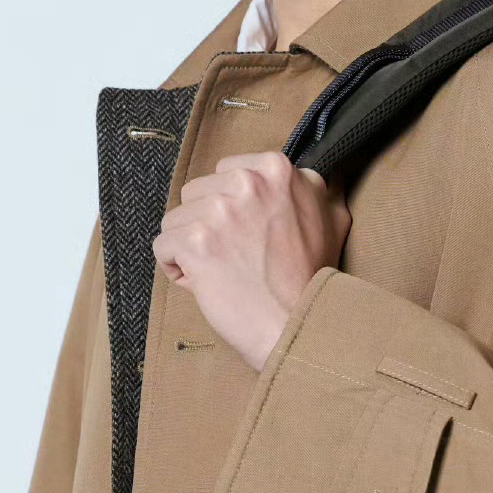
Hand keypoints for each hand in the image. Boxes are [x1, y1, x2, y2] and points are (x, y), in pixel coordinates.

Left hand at [152, 150, 351, 371]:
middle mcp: (246, 182)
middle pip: (196, 193)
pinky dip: (177, 269)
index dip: (229, 207)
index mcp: (274, 169)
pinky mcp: (196, 242)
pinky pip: (162, 247)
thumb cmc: (312, 277)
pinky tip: (204, 283)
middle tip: (235, 256)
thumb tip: (307, 175)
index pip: (225, 173)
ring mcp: (219, 211)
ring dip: (190, 248)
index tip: (246, 234)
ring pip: (176, 220)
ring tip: (221, 271)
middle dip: (206, 225)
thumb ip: (311, 189)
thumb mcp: (330, 218)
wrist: (297, 323)